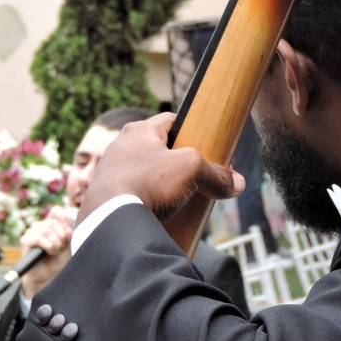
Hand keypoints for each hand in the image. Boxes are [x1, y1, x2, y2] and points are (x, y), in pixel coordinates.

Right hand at [19, 206, 74, 298]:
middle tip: (61, 248)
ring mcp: (31, 233)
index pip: (56, 212)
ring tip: (55, 252)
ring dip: (55, 243)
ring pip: (45, 229)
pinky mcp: (25, 242)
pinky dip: (47, 245)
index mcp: (50, 224)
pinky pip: (37, 238)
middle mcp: (39, 226)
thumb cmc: (57, 261)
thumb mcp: (66, 244)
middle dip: (61, 237)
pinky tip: (50, 252)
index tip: (67, 237)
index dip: (64, 223)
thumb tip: (61, 216)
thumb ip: (65, 230)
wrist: (48, 276)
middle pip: (52, 222)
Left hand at [78, 113, 245, 221]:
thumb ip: (216, 174)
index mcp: (139, 130)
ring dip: (160, 183)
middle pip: (158, 148)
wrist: (110, 219)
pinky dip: (145, 199)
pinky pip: (131, 193)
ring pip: (143, 172)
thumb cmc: (148, 183)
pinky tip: (157, 213)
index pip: (171, 121)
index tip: (206, 146)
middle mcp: (120, 145)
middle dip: (177, 162)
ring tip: (178, 199)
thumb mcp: (191, 171)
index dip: (192, 130)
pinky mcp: (103, 195)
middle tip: (195, 176)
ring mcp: (109, 171)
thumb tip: (237, 184)